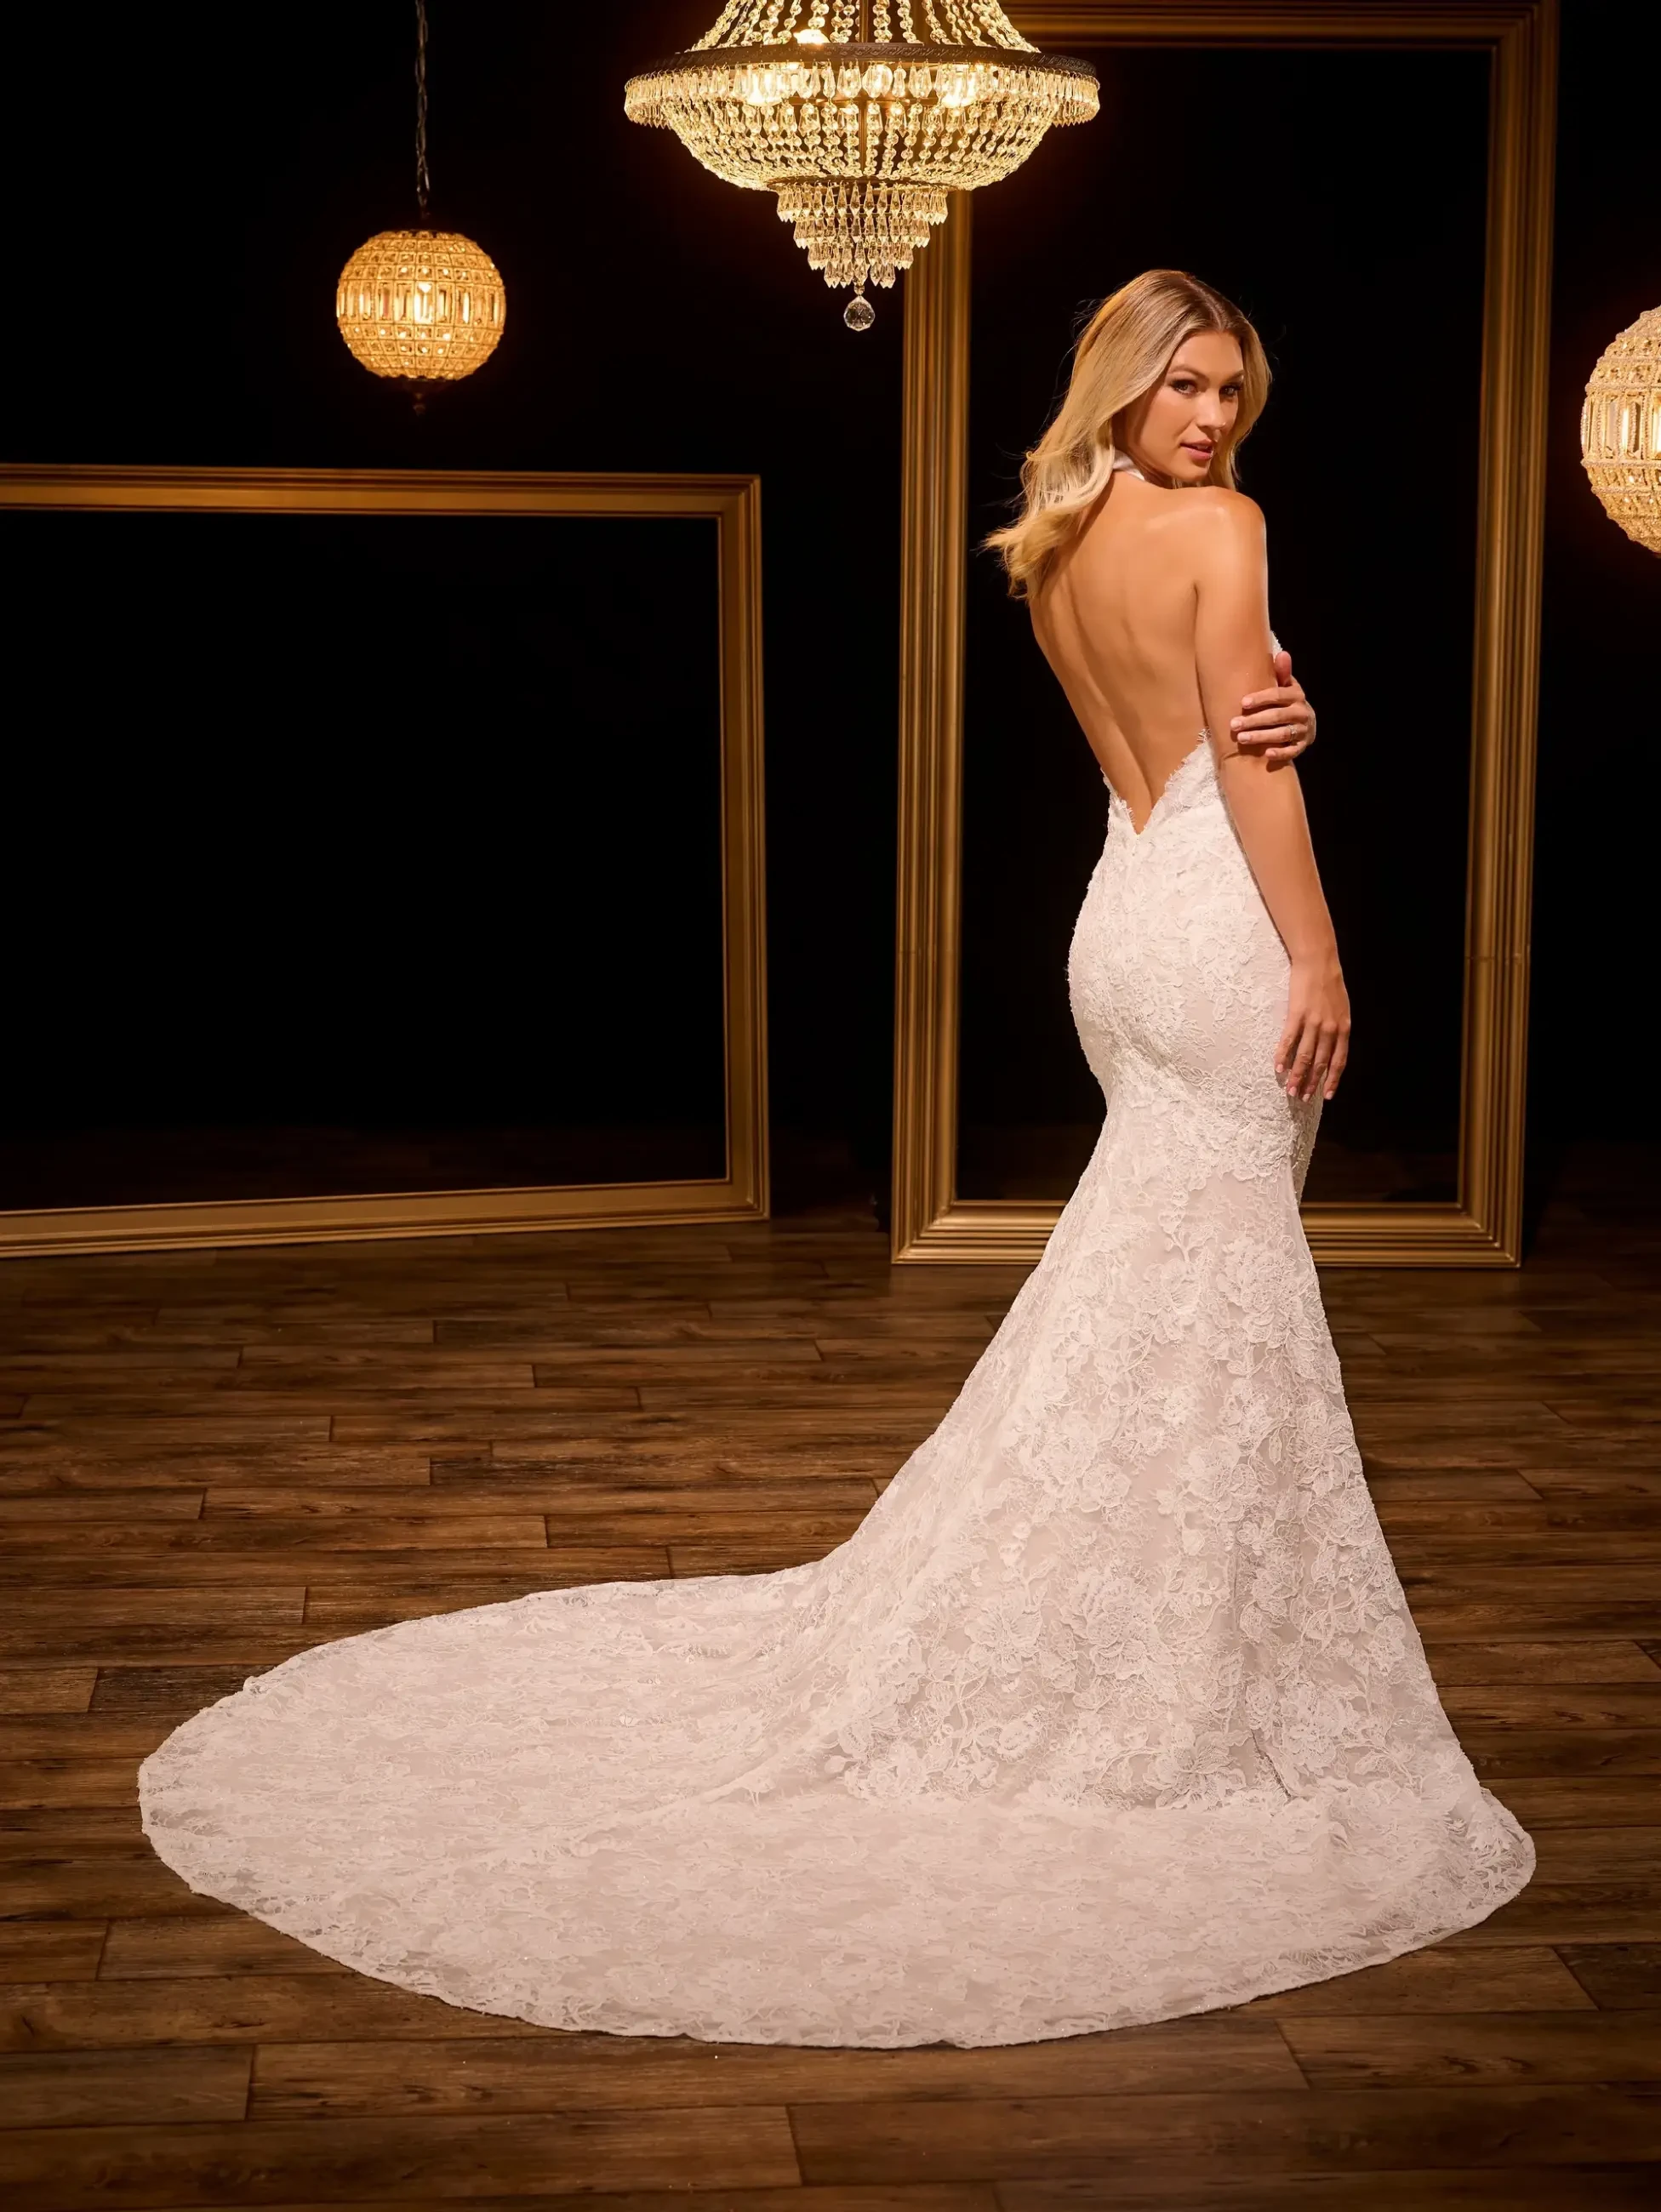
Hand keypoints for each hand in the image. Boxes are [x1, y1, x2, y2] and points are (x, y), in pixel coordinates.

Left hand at [1231, 648, 1315, 766]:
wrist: (1306, 723)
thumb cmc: (1288, 702)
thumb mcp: (1287, 686)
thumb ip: (1282, 673)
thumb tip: (1282, 654)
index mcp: (1296, 695)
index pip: (1278, 695)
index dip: (1261, 699)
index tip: (1243, 703)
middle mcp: (1302, 712)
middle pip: (1277, 716)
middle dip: (1254, 721)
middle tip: (1234, 724)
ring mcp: (1303, 730)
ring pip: (1282, 734)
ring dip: (1261, 737)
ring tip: (1242, 738)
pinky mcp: (1302, 746)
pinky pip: (1292, 751)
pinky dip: (1280, 753)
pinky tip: (1266, 754)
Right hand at [1277, 957, 1350, 1102]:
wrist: (1319, 962)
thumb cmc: (1330, 984)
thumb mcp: (1342, 1009)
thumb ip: (1338, 1029)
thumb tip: (1331, 1047)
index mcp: (1343, 1028)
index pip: (1338, 1061)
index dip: (1332, 1080)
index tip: (1326, 1096)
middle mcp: (1330, 1029)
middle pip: (1320, 1063)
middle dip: (1311, 1083)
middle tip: (1302, 1098)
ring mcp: (1313, 1022)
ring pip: (1304, 1056)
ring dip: (1297, 1076)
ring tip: (1290, 1089)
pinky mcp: (1296, 1015)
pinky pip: (1289, 1040)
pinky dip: (1283, 1055)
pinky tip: (1278, 1067)